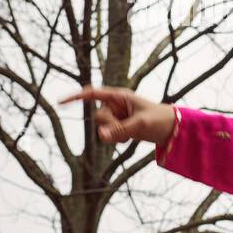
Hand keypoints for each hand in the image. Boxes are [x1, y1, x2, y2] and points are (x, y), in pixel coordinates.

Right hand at [59, 85, 176, 145]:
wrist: (172, 130)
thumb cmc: (160, 120)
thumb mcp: (141, 124)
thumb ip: (120, 130)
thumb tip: (100, 136)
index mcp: (120, 96)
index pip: (93, 93)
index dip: (76, 97)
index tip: (60, 102)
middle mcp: (116, 104)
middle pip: (98, 116)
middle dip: (109, 124)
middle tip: (128, 127)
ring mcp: (117, 116)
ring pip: (103, 127)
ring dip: (114, 133)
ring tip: (132, 132)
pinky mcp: (119, 127)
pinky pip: (109, 135)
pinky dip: (117, 139)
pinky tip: (129, 139)